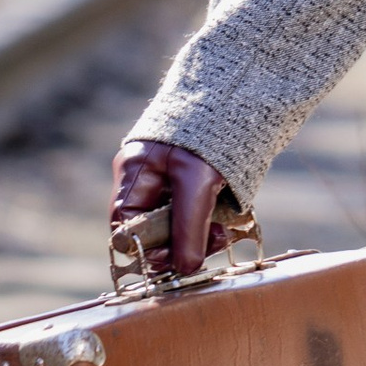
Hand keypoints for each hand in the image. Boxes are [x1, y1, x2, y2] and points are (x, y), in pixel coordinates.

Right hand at [110, 135, 239, 282]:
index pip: (125, 227)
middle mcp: (146, 180)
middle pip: (152, 232)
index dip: (148, 250)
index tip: (180, 258)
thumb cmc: (209, 132)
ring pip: (176, 227)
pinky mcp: (192, 184)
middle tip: (214, 242)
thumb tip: (186, 268)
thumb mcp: (198, 184)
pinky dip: (209, 225)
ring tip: (225, 232)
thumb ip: (190, 228)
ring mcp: (168, 182)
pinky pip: (194, 216)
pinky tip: (227, 222)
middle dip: (181, 244)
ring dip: (199, 237)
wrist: (240, 97)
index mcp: (134, 173)